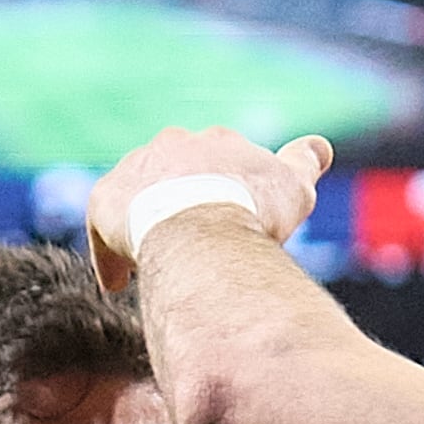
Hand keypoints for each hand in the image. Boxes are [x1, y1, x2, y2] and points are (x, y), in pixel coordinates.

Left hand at [86, 128, 333, 289]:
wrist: (201, 227)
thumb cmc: (253, 211)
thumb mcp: (294, 187)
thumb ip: (305, 164)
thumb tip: (319, 146)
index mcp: (217, 141)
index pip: (220, 159)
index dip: (226, 189)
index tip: (229, 213)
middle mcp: (172, 144)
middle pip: (175, 172)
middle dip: (182, 198)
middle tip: (192, 242)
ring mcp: (135, 169)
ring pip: (138, 198)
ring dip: (145, 226)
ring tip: (154, 264)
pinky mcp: (105, 202)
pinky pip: (105, 231)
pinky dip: (112, 256)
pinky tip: (119, 283)